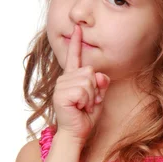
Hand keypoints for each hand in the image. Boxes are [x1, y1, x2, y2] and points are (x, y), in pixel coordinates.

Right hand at [53, 24, 110, 143]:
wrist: (76, 133)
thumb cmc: (85, 116)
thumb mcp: (98, 97)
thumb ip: (101, 84)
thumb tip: (99, 75)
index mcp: (72, 78)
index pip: (74, 57)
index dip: (76, 42)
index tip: (77, 28)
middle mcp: (65, 79)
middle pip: (89, 71)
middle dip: (95, 89)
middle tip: (88, 102)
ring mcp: (61, 86)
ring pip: (88, 81)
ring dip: (91, 97)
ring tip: (83, 106)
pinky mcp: (61, 94)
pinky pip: (83, 91)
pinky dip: (86, 101)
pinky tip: (79, 108)